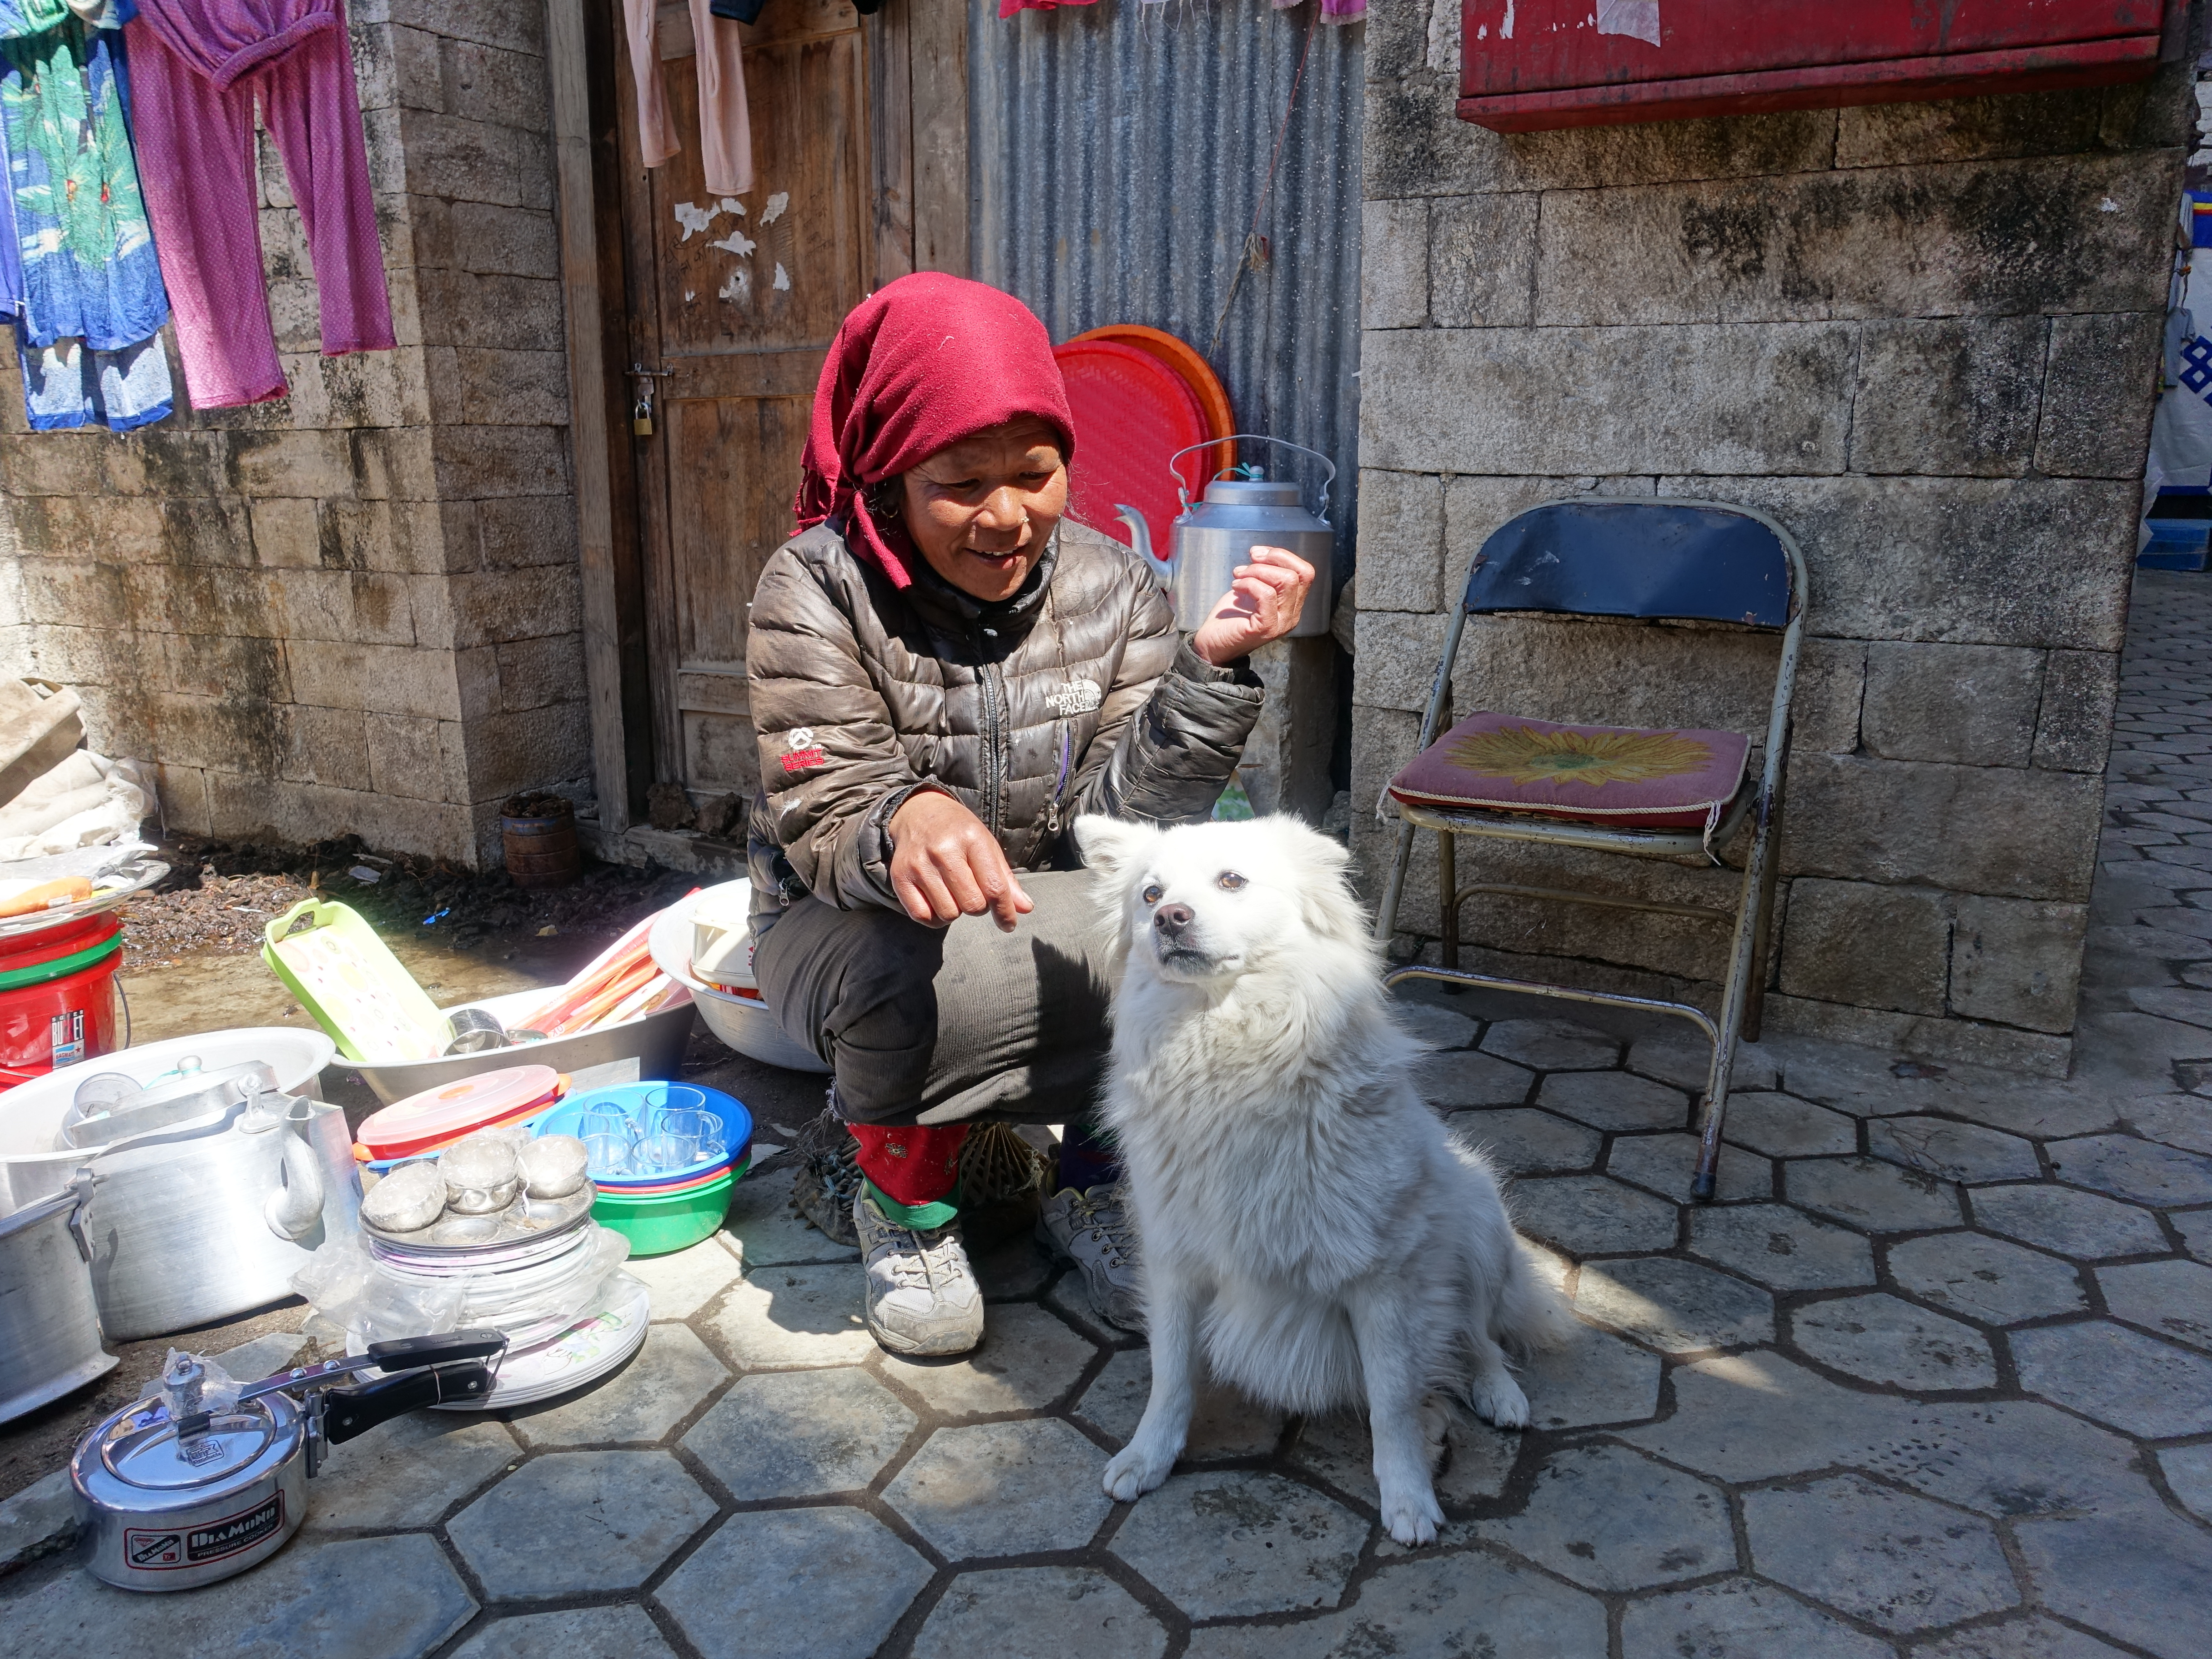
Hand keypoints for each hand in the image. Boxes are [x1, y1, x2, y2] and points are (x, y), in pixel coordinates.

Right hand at [888, 790, 1033, 931]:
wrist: (917, 813)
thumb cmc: (958, 832)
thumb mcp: (987, 846)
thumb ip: (1006, 879)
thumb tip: (1025, 909)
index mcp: (971, 839)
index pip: (994, 887)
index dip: (1005, 911)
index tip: (1009, 923)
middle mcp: (943, 850)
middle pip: (972, 905)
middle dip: (979, 906)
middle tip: (973, 892)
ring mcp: (919, 865)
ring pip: (949, 914)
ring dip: (956, 911)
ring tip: (953, 892)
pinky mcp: (900, 877)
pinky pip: (923, 917)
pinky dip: (935, 917)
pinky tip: (938, 899)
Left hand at [1190, 545, 1316, 664]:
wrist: (1212, 645)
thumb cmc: (1230, 618)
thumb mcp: (1252, 589)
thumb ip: (1264, 575)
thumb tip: (1262, 553)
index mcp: (1291, 605)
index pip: (1305, 572)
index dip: (1283, 556)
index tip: (1257, 554)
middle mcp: (1292, 615)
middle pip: (1299, 574)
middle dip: (1271, 559)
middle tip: (1247, 564)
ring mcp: (1281, 623)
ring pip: (1286, 581)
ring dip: (1257, 571)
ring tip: (1238, 576)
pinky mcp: (1266, 628)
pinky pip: (1266, 594)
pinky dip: (1249, 583)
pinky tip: (1235, 587)